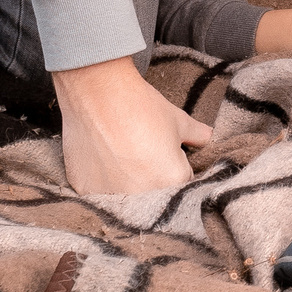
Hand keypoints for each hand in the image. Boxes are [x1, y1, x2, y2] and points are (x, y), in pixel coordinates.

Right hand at [53, 56, 214, 195]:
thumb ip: (197, 134)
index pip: (182, 185)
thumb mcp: (178, 120)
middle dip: (152, 180)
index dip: (176, 170)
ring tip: (120, 157)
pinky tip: (101, 159)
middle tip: (141, 154)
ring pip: (125, 197)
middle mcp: (144, 194)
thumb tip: (207, 138)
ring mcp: (112, 195)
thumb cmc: (141, 106)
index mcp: (172, 179)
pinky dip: (101, 180)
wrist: (99, 93)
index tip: (165, 156)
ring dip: (125, 184)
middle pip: (154, 196)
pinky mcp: (85, 190)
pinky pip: (98, 192)